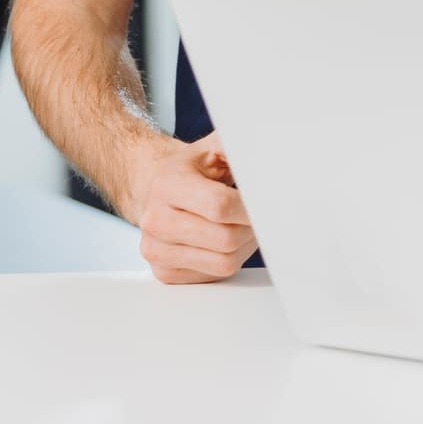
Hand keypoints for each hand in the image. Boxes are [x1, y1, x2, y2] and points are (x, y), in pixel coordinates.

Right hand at [128, 131, 258, 283]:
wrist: (157, 190)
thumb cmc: (192, 170)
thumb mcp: (212, 148)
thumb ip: (238, 146)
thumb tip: (267, 152)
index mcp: (166, 185)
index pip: (220, 206)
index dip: (250, 207)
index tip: (263, 201)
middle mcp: (154, 220)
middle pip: (226, 239)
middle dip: (252, 228)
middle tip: (258, 215)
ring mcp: (156, 250)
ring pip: (224, 263)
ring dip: (245, 246)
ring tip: (244, 226)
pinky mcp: (164, 273)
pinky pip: (215, 276)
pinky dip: (230, 260)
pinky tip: (227, 241)